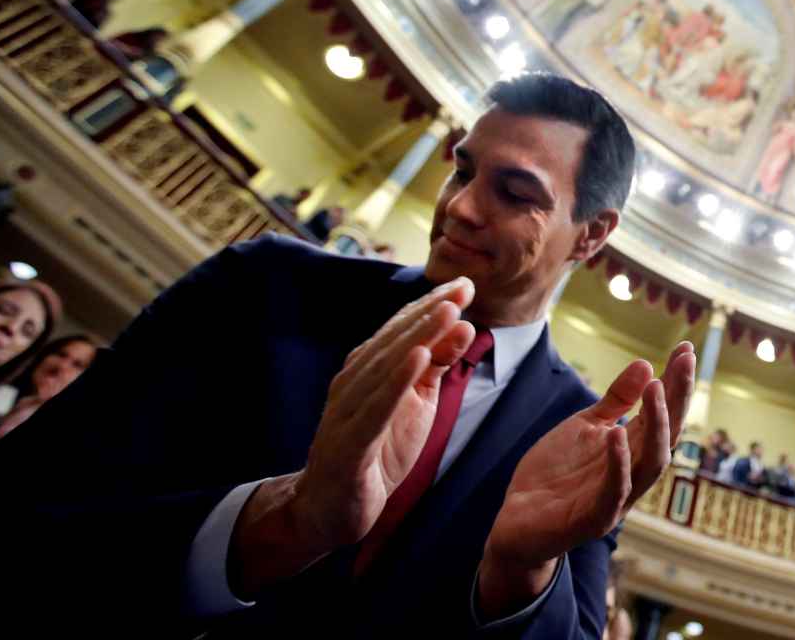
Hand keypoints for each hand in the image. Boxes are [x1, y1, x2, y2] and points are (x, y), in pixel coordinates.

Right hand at [229, 279, 475, 594]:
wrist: (329, 509)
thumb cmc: (376, 451)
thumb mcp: (415, 404)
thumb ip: (435, 367)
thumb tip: (464, 326)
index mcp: (367, 371)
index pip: (402, 331)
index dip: (432, 305)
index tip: (465, 283)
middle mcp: (352, 383)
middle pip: (394, 341)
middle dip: (429, 311)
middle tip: (462, 287)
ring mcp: (346, 412)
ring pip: (385, 367)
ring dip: (418, 336)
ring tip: (447, 311)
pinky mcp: (348, 445)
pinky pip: (373, 409)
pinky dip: (395, 382)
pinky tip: (418, 360)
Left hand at [477, 342, 694, 615]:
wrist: (517, 523)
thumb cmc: (556, 474)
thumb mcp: (584, 427)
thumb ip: (615, 401)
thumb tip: (646, 364)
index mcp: (633, 451)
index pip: (663, 414)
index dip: (677, 383)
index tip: (686, 348)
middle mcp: (633, 474)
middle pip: (666, 436)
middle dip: (677, 399)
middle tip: (684, 362)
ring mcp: (617, 500)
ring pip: (650, 464)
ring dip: (656, 426)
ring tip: (656, 388)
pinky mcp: (592, 520)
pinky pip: (612, 492)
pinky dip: (618, 464)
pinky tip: (617, 434)